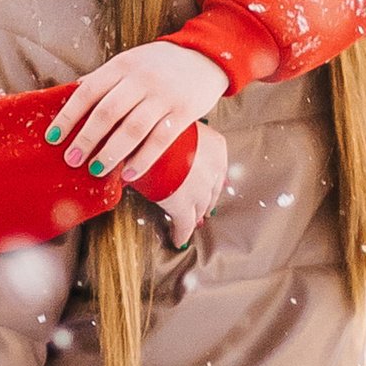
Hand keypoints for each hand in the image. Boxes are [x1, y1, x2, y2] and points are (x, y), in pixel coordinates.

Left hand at [49, 39, 229, 184]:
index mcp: (122, 65)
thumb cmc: (159, 64)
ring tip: (96, 170)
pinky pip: (160, 140)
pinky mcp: (184, 111)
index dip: (67, 116)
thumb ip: (104, 78)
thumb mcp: (130, 62)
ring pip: (133, 129)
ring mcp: (164, 95)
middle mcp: (141, 78)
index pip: (88, 91)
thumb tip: (72, 93)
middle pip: (107, 112)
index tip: (52, 138)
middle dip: (86, 139)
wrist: (205, 55)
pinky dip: (142, 159)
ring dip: (111, 153)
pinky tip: (128, 174)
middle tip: (71, 160)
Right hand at [157, 123, 230, 247]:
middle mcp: (213, 169)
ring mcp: (200, 189)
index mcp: (216, 146)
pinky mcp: (183, 206)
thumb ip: (177, 137)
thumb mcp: (175, 125)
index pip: (218, 169)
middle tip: (203, 210)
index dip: (213, 182)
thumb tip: (166, 140)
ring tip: (191, 223)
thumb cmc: (155, 125)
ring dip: (196, 217)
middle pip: (211, 191)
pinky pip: (184, 225)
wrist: (147, 138)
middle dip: (206, 201)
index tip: (213, 188)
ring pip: (200, 209)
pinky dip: (182, 234)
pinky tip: (178, 240)